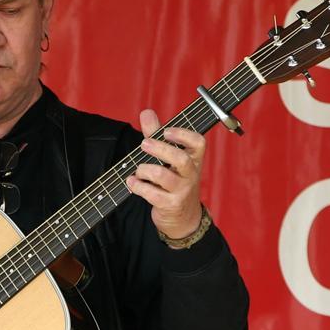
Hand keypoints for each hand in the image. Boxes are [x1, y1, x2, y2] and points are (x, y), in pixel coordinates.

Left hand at [125, 109, 204, 239]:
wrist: (182, 217)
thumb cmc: (173, 181)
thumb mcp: (168, 158)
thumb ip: (156, 134)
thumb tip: (146, 112)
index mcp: (194, 159)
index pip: (198, 143)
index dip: (183, 135)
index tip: (166, 131)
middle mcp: (191, 174)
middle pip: (180, 158)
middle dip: (159, 149)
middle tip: (143, 144)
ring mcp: (182, 190)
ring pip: (163, 176)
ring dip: (144, 170)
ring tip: (138, 170)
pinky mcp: (170, 205)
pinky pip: (152, 194)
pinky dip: (137, 186)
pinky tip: (131, 182)